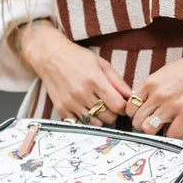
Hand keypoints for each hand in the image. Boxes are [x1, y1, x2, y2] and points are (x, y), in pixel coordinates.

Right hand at [15, 22, 131, 124]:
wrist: (51, 57)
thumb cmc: (78, 58)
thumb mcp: (102, 64)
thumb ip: (117, 81)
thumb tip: (131, 96)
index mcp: (95, 80)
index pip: (117, 105)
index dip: (123, 108)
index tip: (122, 105)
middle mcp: (82, 93)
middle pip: (108, 117)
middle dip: (113, 113)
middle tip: (109, 106)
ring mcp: (71, 103)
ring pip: (95, 123)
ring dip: (99, 118)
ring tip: (97, 108)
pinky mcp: (62, 109)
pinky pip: (79, 124)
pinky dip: (85, 120)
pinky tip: (86, 110)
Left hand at [125, 40, 182, 138]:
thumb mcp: (165, 73)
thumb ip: (153, 88)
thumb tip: (145, 104)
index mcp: (150, 83)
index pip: (130, 107)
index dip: (135, 114)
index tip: (142, 115)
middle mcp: (158, 95)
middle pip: (137, 121)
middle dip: (143, 124)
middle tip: (153, 123)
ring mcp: (171, 105)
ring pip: (149, 129)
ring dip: (156, 131)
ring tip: (165, 126)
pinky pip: (171, 134)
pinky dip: (173, 134)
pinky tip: (178, 128)